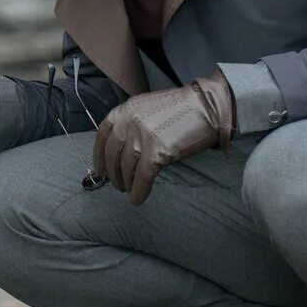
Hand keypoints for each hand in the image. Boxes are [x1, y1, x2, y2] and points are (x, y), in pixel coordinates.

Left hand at [93, 73, 234, 204]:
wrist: (207, 107)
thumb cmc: (180, 109)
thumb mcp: (146, 109)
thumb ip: (131, 124)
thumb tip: (121, 150)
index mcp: (124, 111)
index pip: (102, 136)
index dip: (99, 156)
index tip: (100, 170)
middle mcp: (128, 123)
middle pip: (112, 155)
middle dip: (112, 174)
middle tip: (116, 185)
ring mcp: (141, 138)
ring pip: (126, 168)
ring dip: (125, 184)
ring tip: (129, 191)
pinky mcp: (156, 153)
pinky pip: (142, 178)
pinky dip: (139, 191)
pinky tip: (137, 199)